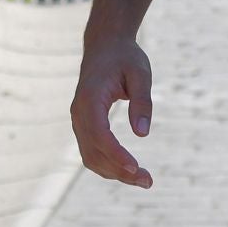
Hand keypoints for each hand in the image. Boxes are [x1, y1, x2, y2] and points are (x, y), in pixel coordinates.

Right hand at [71, 35, 154, 188]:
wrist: (105, 45)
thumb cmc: (125, 57)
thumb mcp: (140, 73)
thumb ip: (142, 101)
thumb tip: (142, 134)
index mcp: (90, 98)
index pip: (99, 134)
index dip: (115, 154)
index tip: (136, 168)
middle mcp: (79, 112)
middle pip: (93, 152)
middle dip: (119, 171)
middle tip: (148, 181)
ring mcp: (78, 121)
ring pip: (91, 157)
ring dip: (115, 172)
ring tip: (144, 180)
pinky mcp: (84, 126)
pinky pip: (91, 152)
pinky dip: (108, 165)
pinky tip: (130, 170)